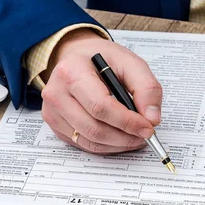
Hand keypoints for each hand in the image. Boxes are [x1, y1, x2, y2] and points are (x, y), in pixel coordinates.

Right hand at [40, 28, 161, 153]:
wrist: (78, 58)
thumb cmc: (102, 60)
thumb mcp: (129, 62)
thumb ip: (146, 87)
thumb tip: (152, 118)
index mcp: (72, 72)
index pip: (100, 106)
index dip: (126, 121)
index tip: (147, 127)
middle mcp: (56, 93)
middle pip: (94, 128)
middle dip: (125, 136)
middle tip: (145, 135)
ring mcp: (52, 112)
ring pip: (89, 140)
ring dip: (118, 144)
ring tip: (135, 136)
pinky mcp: (56, 125)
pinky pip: (84, 144)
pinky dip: (106, 145)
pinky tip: (120, 137)